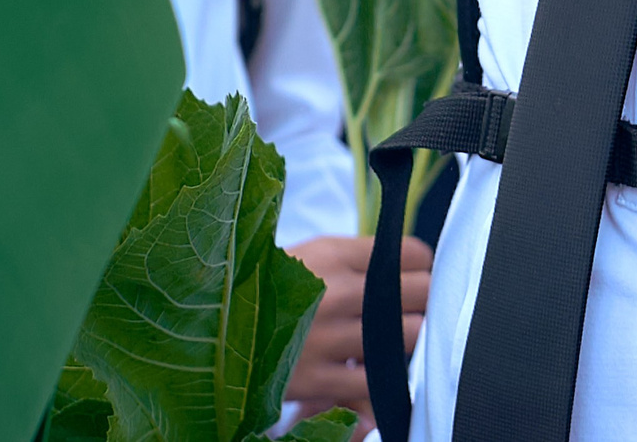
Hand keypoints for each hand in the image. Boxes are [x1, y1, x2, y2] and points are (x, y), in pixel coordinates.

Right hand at [286, 232, 431, 426]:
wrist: (212, 330)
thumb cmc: (271, 288)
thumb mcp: (310, 255)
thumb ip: (359, 258)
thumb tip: (415, 265)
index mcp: (332, 253)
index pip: (412, 253)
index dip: (422, 267)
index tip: (418, 277)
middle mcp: (334, 292)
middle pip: (422, 293)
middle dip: (424, 303)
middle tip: (411, 310)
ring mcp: (327, 338)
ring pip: (408, 338)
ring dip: (407, 341)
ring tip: (392, 340)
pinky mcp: (317, 381)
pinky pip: (376, 384)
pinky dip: (382, 381)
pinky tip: (370, 371)